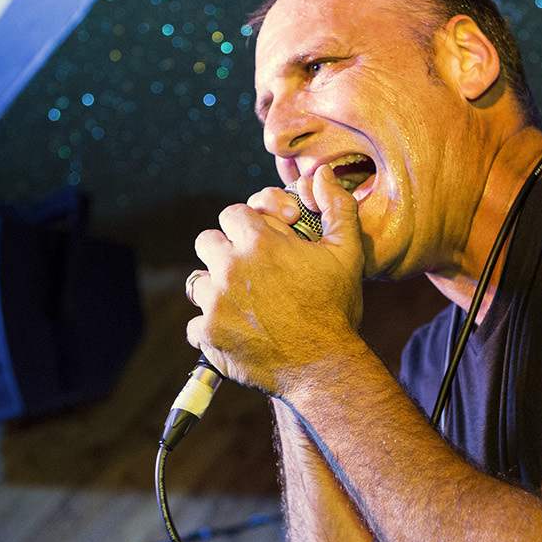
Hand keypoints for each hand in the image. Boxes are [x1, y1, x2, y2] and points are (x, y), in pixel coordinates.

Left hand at [187, 166, 365, 397]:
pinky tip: (236, 331)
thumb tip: (323, 174)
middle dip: (226, 251)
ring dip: (217, 289)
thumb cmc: (336, 307)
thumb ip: (336, 207)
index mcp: (259, 242)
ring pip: (198, 282)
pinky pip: (195, 324)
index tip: (266, 241)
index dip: (250, 224)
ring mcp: (215, 303)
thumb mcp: (347, 252)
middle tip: (250, 270)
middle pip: (207, 242)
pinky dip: (211, 328)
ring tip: (244, 303)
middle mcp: (230, 268)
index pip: (232, 214)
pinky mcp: (208, 335)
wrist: (324, 366)